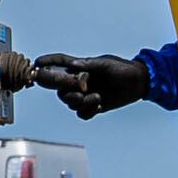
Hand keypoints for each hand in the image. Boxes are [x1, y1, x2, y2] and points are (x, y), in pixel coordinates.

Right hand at [30, 52, 150, 119]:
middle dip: (68, 91)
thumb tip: (73, 66)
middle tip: (82, 88)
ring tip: (97, 96)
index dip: (48, 63)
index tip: (37, 63)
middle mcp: (80, 81)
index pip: (60, 64)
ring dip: (81, 102)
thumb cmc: (123, 69)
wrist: (139, 83)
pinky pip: (82, 114)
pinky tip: (99, 103)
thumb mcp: (106, 64)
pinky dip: (88, 110)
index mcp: (81, 68)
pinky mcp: (94, 106)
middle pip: (60, 90)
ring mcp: (86, 94)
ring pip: (70, 103)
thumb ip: (89, 65)